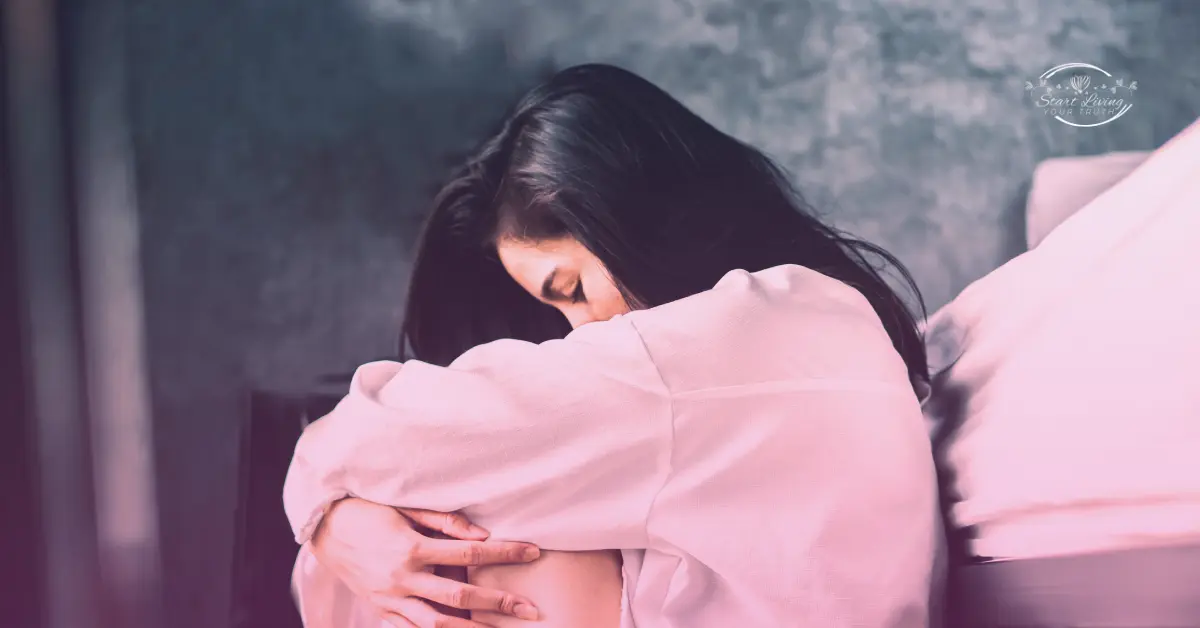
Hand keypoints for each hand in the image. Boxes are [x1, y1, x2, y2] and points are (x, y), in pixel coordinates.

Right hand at [310, 498, 541, 627]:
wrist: (324, 527)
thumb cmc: (369, 511)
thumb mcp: (406, 507)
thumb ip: (445, 522)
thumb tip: (482, 536)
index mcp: (413, 548)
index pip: (471, 555)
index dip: (505, 553)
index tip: (533, 552)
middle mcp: (404, 578)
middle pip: (461, 597)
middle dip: (499, 604)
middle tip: (530, 610)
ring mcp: (391, 598)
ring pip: (437, 624)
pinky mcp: (381, 609)